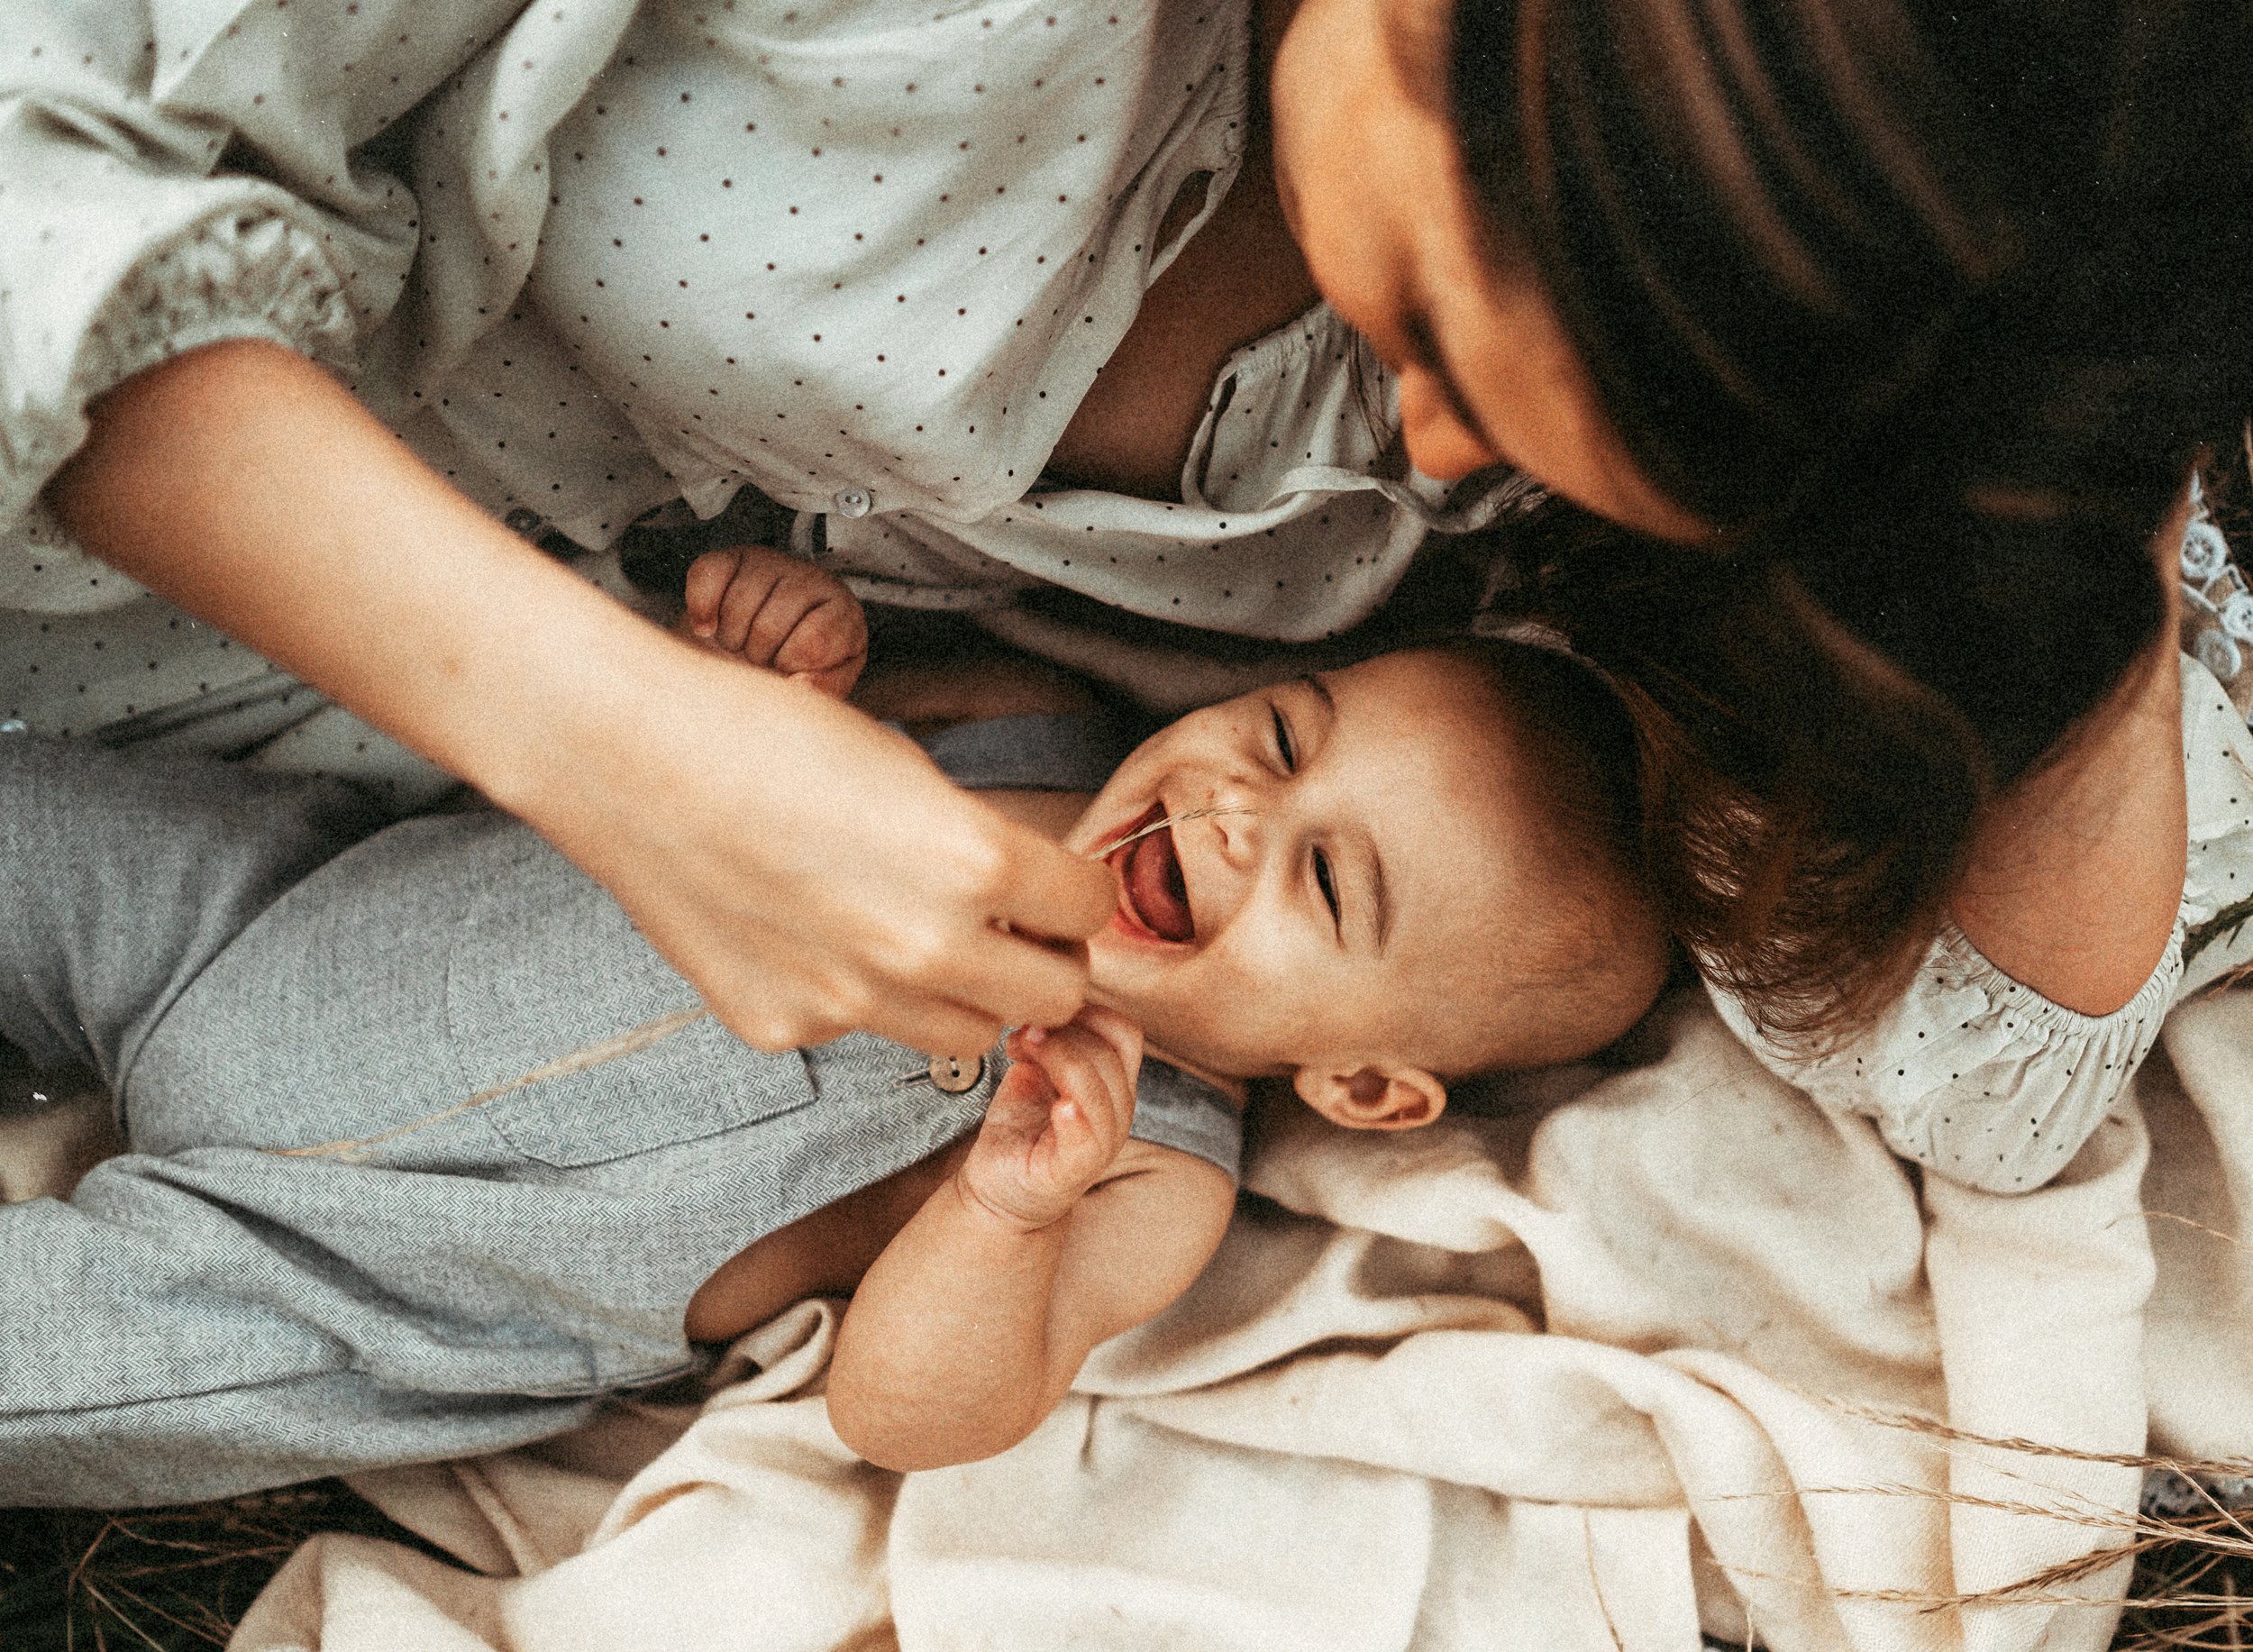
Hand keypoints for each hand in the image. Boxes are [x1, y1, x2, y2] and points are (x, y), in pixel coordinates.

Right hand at [550, 649, 1119, 1057]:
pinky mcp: (786, 1029)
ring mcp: (852, 1003)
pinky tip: (812, 938)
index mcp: (972, 861)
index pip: (1090, 910)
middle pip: (1054, 996)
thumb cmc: (765, 737)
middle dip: (1044, 959)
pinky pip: (863, 1034)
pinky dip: (860, 999)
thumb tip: (1024, 893)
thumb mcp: (909, 768)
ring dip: (966, 994)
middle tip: (1010, 927)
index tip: (1055, 886)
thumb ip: (981, 846)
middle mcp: (924, 947)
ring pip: (968, 1033)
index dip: (1077, 893)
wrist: (627, 759)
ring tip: (913, 936)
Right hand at [676, 545, 867, 698]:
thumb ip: (821, 689)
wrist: (772, 643)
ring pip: (737, 605)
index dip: (790, 666)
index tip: (789, 669)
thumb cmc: (803, 664)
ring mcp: (769, 564)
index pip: (813, 642)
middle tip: (763, 658)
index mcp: (843, 613)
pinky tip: (708, 628)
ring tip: (744, 643)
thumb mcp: (826, 683)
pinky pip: (706, 575)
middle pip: (769, 626)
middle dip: (759, 655)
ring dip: (731, 638)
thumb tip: (799, 684)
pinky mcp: (731, 559)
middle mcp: (810, 579)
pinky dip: (701, 607)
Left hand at [959, 1008, 1142, 1230]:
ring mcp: (1101, 1143)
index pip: (1125, 1032)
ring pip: (1099, 1086)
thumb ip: (1049, 1039)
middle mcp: (1117, 1111)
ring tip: (1022, 1050)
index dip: (1088, 1011)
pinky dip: (1075, 1113)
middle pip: (1111, 1051)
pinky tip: (1053, 1103)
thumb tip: (1043, 1008)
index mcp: (1113, 1083)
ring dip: (1059, 1057)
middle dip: (1063, 1031)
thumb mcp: (1035, 1071)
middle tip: (1023, 1034)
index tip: (1042, 1016)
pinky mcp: (1075, 1170)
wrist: (997, 1190)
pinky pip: (1089, 1137)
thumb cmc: (1019, 1129)